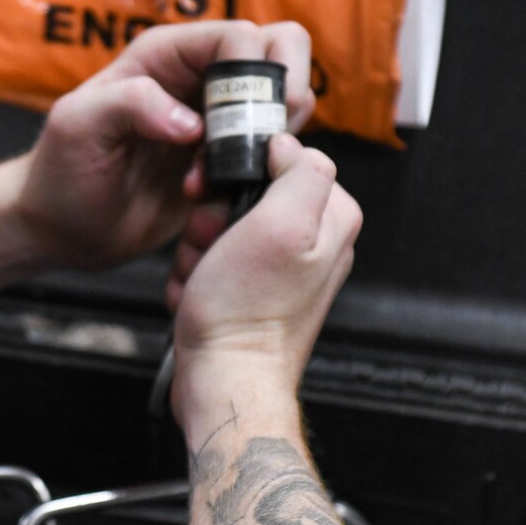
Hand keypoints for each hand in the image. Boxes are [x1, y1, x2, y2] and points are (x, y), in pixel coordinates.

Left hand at [12, 21, 315, 271]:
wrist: (62, 228)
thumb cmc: (60, 170)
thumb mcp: (79, 126)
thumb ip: (130, 104)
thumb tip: (193, 123)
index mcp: (166, 55)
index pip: (241, 36)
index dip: (252, 74)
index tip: (236, 123)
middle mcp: (199, 78)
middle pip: (281, 48)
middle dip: (282, 93)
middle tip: (259, 142)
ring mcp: (219, 118)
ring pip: (288, 99)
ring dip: (271, 140)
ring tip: (223, 175)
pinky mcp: (228, 160)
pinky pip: (275, 150)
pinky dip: (266, 170)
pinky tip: (221, 196)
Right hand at [165, 135, 361, 427]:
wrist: (225, 379)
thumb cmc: (248, 313)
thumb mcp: (282, 224)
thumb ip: (300, 170)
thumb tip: (287, 144)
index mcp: (330, 218)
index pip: (282, 159)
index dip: (241, 172)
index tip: (221, 197)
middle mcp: (311, 243)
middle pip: (245, 194)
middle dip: (212, 217)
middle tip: (212, 244)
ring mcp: (280, 270)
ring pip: (220, 228)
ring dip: (197, 249)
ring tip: (205, 276)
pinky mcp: (250, 292)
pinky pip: (210, 263)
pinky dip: (195, 276)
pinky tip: (200, 294)